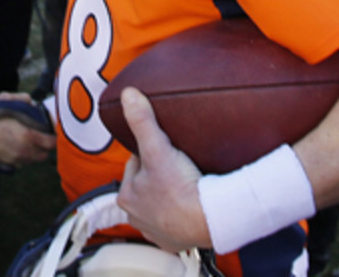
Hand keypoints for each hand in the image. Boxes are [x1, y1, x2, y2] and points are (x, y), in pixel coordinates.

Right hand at [0, 92, 54, 166]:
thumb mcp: (4, 99)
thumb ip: (22, 99)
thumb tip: (31, 101)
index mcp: (27, 136)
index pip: (51, 143)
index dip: (53, 137)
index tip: (51, 131)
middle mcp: (24, 151)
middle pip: (44, 155)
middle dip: (45, 147)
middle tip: (41, 136)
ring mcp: (14, 159)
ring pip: (32, 160)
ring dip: (34, 152)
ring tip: (29, 141)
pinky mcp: (5, 164)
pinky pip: (21, 163)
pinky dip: (23, 157)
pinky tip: (16, 146)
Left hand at [117, 88, 210, 251]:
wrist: (211, 219)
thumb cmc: (182, 187)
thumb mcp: (159, 148)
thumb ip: (142, 121)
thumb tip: (128, 95)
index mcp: (127, 196)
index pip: (135, 165)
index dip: (151, 153)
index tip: (165, 150)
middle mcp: (137, 217)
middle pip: (147, 185)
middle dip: (159, 175)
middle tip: (178, 166)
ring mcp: (156, 232)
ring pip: (159, 205)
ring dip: (170, 195)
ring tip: (186, 184)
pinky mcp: (175, 243)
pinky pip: (175, 223)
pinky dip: (181, 214)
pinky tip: (192, 204)